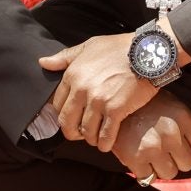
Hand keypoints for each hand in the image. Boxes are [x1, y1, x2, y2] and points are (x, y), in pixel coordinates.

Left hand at [38, 33, 158, 152]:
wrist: (147, 52)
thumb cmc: (119, 47)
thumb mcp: (88, 46)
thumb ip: (64, 57)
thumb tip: (43, 63)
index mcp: (72, 75)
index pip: (57, 105)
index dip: (64, 115)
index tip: (72, 118)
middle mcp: (82, 90)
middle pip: (67, 122)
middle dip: (73, 133)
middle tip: (82, 134)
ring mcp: (98, 101)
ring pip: (86, 131)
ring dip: (91, 138)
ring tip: (97, 138)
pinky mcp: (116, 110)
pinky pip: (105, 135)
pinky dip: (105, 143)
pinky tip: (107, 144)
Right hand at [111, 93, 190, 183]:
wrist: (111, 103)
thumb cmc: (145, 105)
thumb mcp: (172, 106)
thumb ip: (189, 126)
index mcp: (183, 117)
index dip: (190, 147)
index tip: (179, 142)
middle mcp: (171, 132)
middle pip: (188, 163)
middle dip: (177, 159)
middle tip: (163, 149)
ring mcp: (153, 147)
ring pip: (170, 173)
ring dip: (161, 167)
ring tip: (151, 153)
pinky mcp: (135, 158)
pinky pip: (148, 177)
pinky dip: (143, 171)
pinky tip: (137, 157)